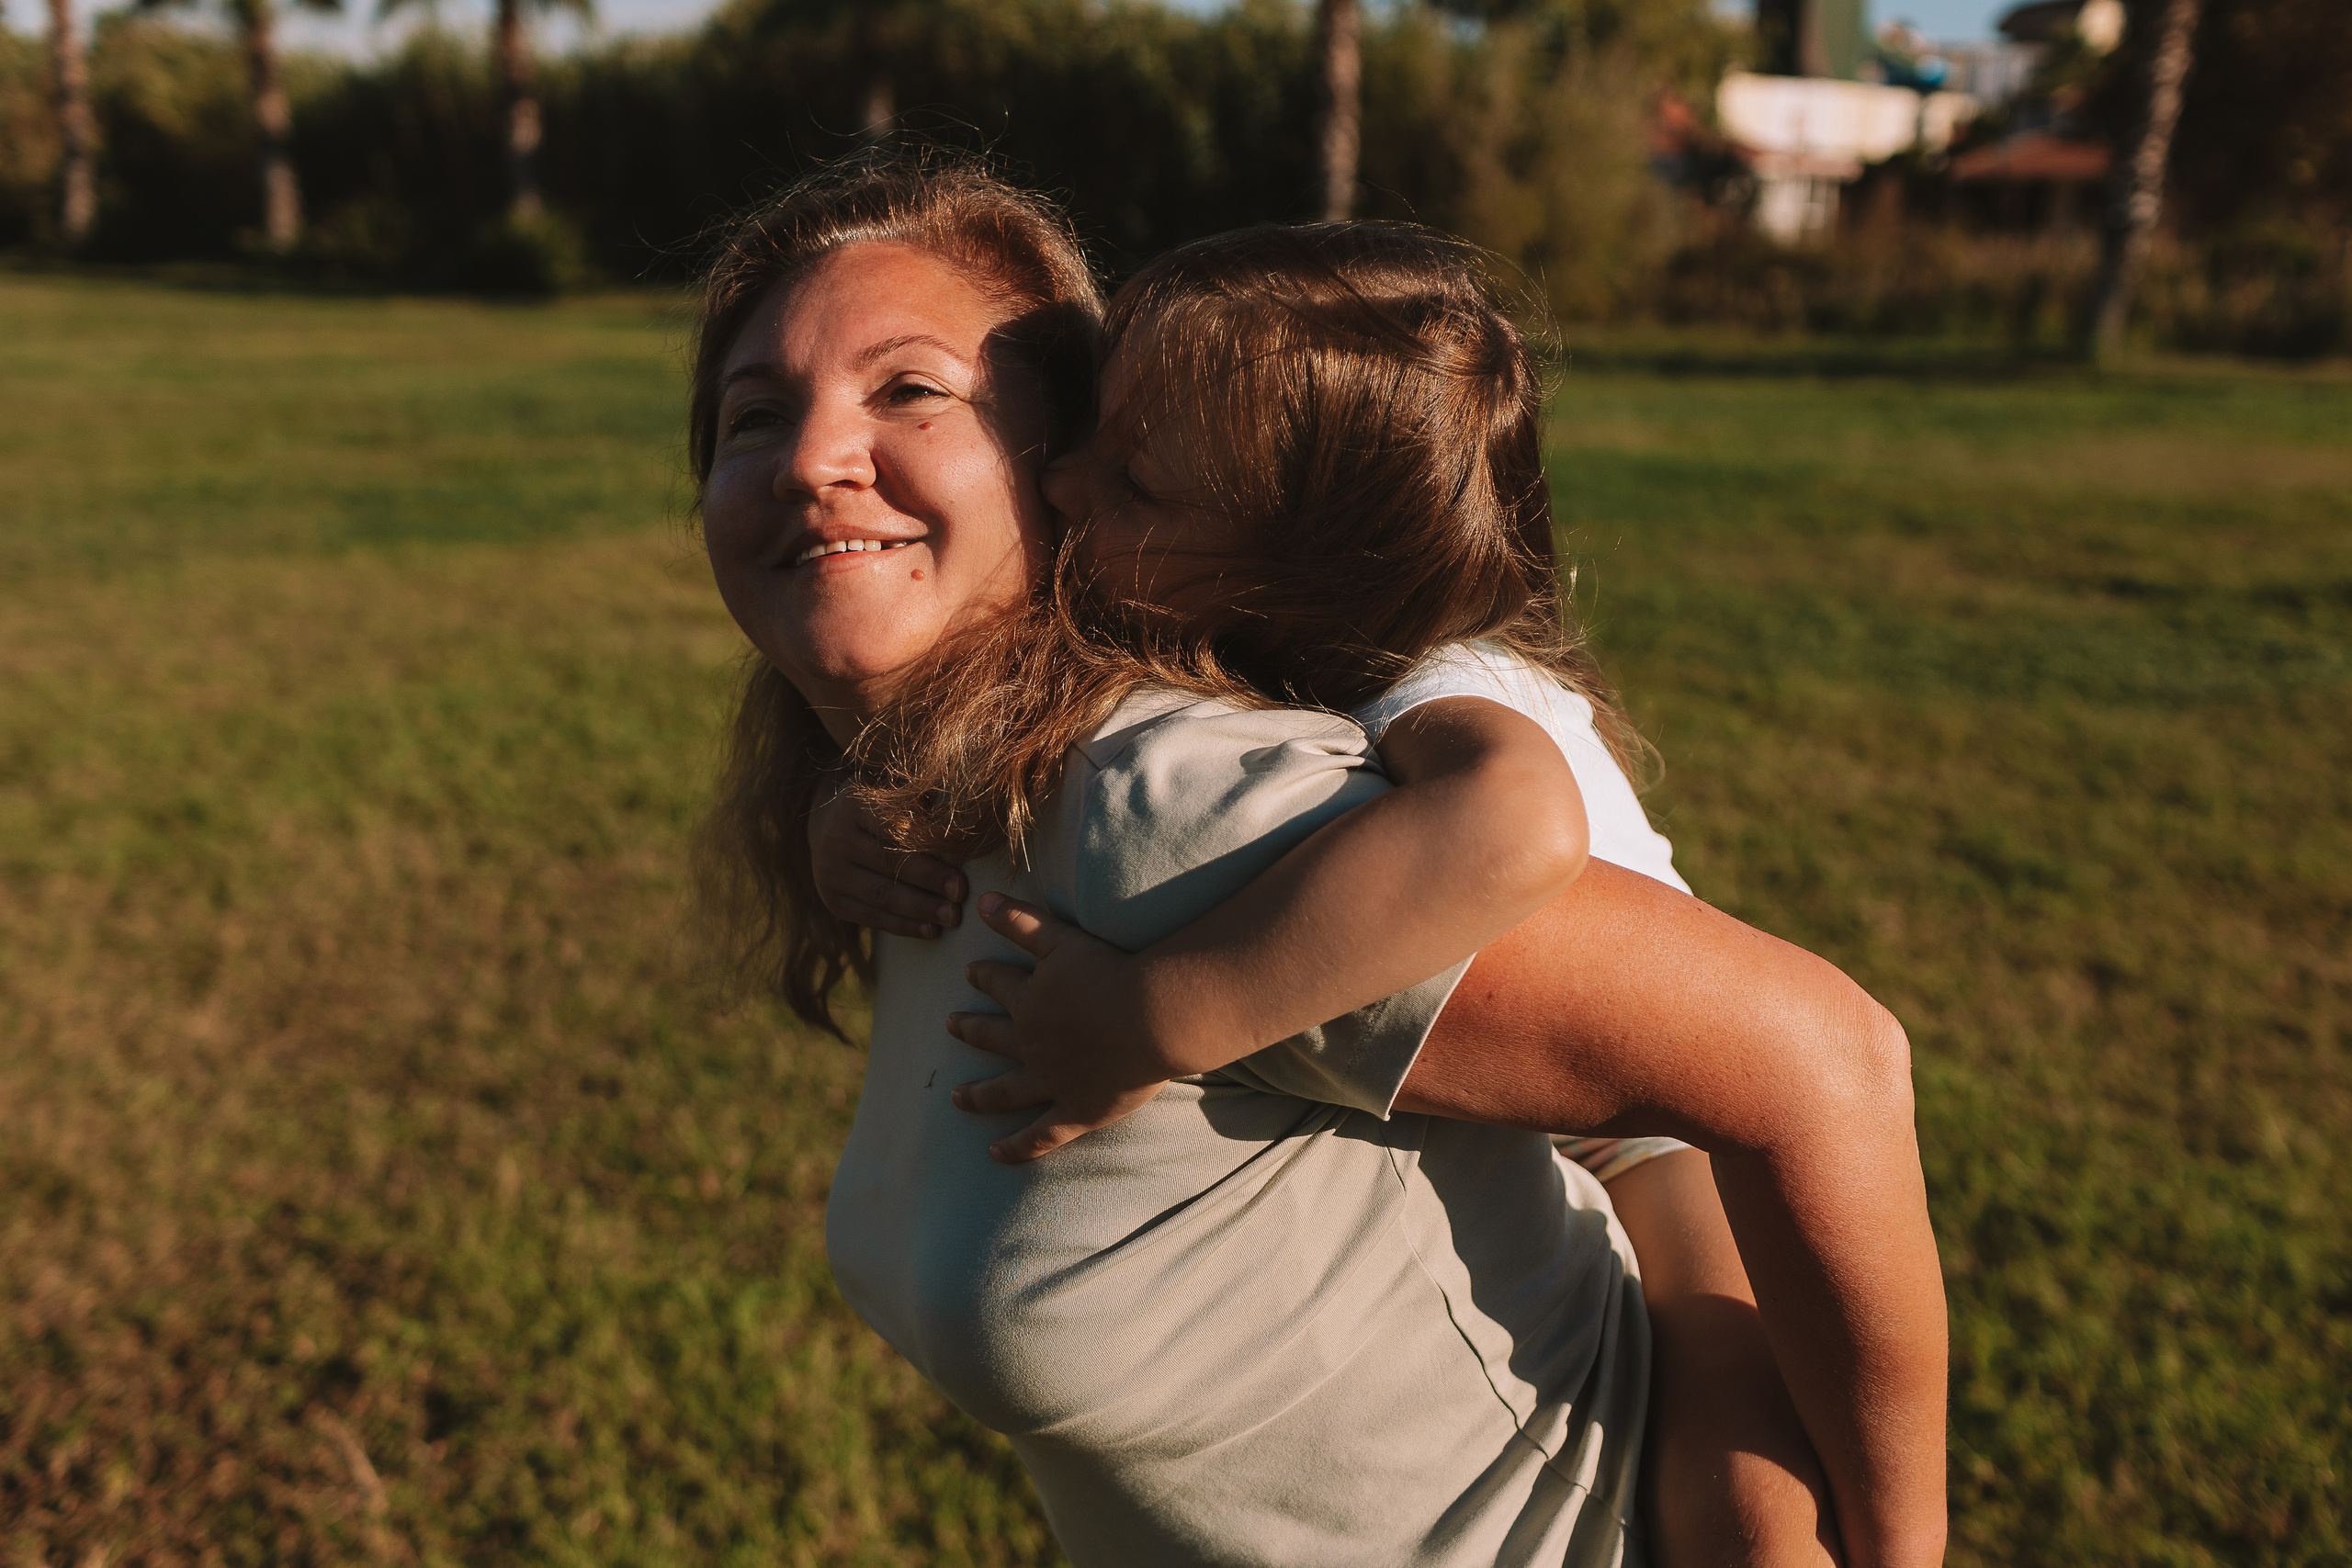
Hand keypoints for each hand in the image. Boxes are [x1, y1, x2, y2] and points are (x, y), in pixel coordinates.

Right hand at [807, 783, 964, 937]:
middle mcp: (836, 839)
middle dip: (929, 880)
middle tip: (961, 894)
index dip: (928, 846)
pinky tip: (930, 931)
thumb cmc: (880, 809)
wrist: (828, 828)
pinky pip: (871, 918)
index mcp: (854, 805)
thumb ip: (925, 806)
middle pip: (889, 864)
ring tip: (952, 917)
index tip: (960, 860)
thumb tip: (964, 828)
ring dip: (920, 909)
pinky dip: (903, 926)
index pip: (894, 828)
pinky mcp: (833, 901)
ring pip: (881, 895)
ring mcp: (830, 873)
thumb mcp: (896, 795)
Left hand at [945, 893, 1175, 1162]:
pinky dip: (1016, 1146)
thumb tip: (982, 900)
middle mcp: (1034, 1044)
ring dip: (980, 1094)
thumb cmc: (1114, 973)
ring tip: (958, 1098)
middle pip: (994, 1037)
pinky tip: (995, 1153)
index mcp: (1032, 1002)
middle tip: (950, 1025)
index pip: (1000, 983)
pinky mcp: (1078, 1111)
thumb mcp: (1062, 937)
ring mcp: (1052, 1082)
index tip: (971, 973)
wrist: (1153, 1017)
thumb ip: (1022, 919)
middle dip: (971, 1030)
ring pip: (1006, 1091)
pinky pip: (1039, 1135)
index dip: (985, 977)